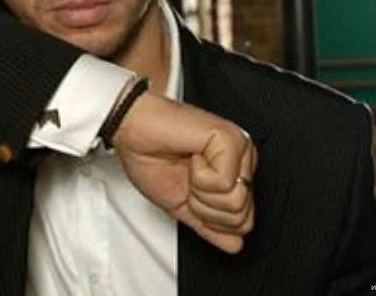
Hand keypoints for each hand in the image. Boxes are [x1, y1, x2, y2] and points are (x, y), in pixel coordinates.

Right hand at [112, 93, 256, 253]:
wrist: (132, 131)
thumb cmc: (150, 155)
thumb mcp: (181, 204)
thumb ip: (209, 225)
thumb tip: (235, 244)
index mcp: (233, 172)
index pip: (243, 221)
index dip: (209, 218)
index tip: (189, 190)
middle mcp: (242, 159)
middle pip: (242, 216)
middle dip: (205, 207)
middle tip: (188, 178)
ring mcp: (238, 148)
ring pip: (236, 202)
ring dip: (201, 192)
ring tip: (190, 167)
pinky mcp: (229, 139)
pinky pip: (224, 183)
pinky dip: (199, 177)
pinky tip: (192, 155)